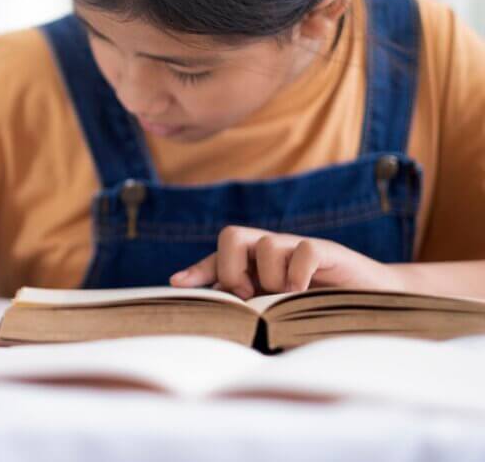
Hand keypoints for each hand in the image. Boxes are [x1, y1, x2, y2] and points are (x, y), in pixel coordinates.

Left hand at [169, 226, 405, 298]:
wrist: (373, 299)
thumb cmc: (322, 308)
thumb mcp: (279, 310)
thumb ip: (250, 307)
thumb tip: (214, 315)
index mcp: (257, 263)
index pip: (219, 256)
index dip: (198, 270)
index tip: (177, 285)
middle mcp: (273, 249)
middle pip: (232, 236)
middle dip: (231, 267)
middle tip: (247, 294)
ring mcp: (298, 247)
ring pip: (265, 245)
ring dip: (271, 277)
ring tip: (287, 297)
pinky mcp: (326, 250)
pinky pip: (300, 250)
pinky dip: (296, 273)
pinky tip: (303, 292)